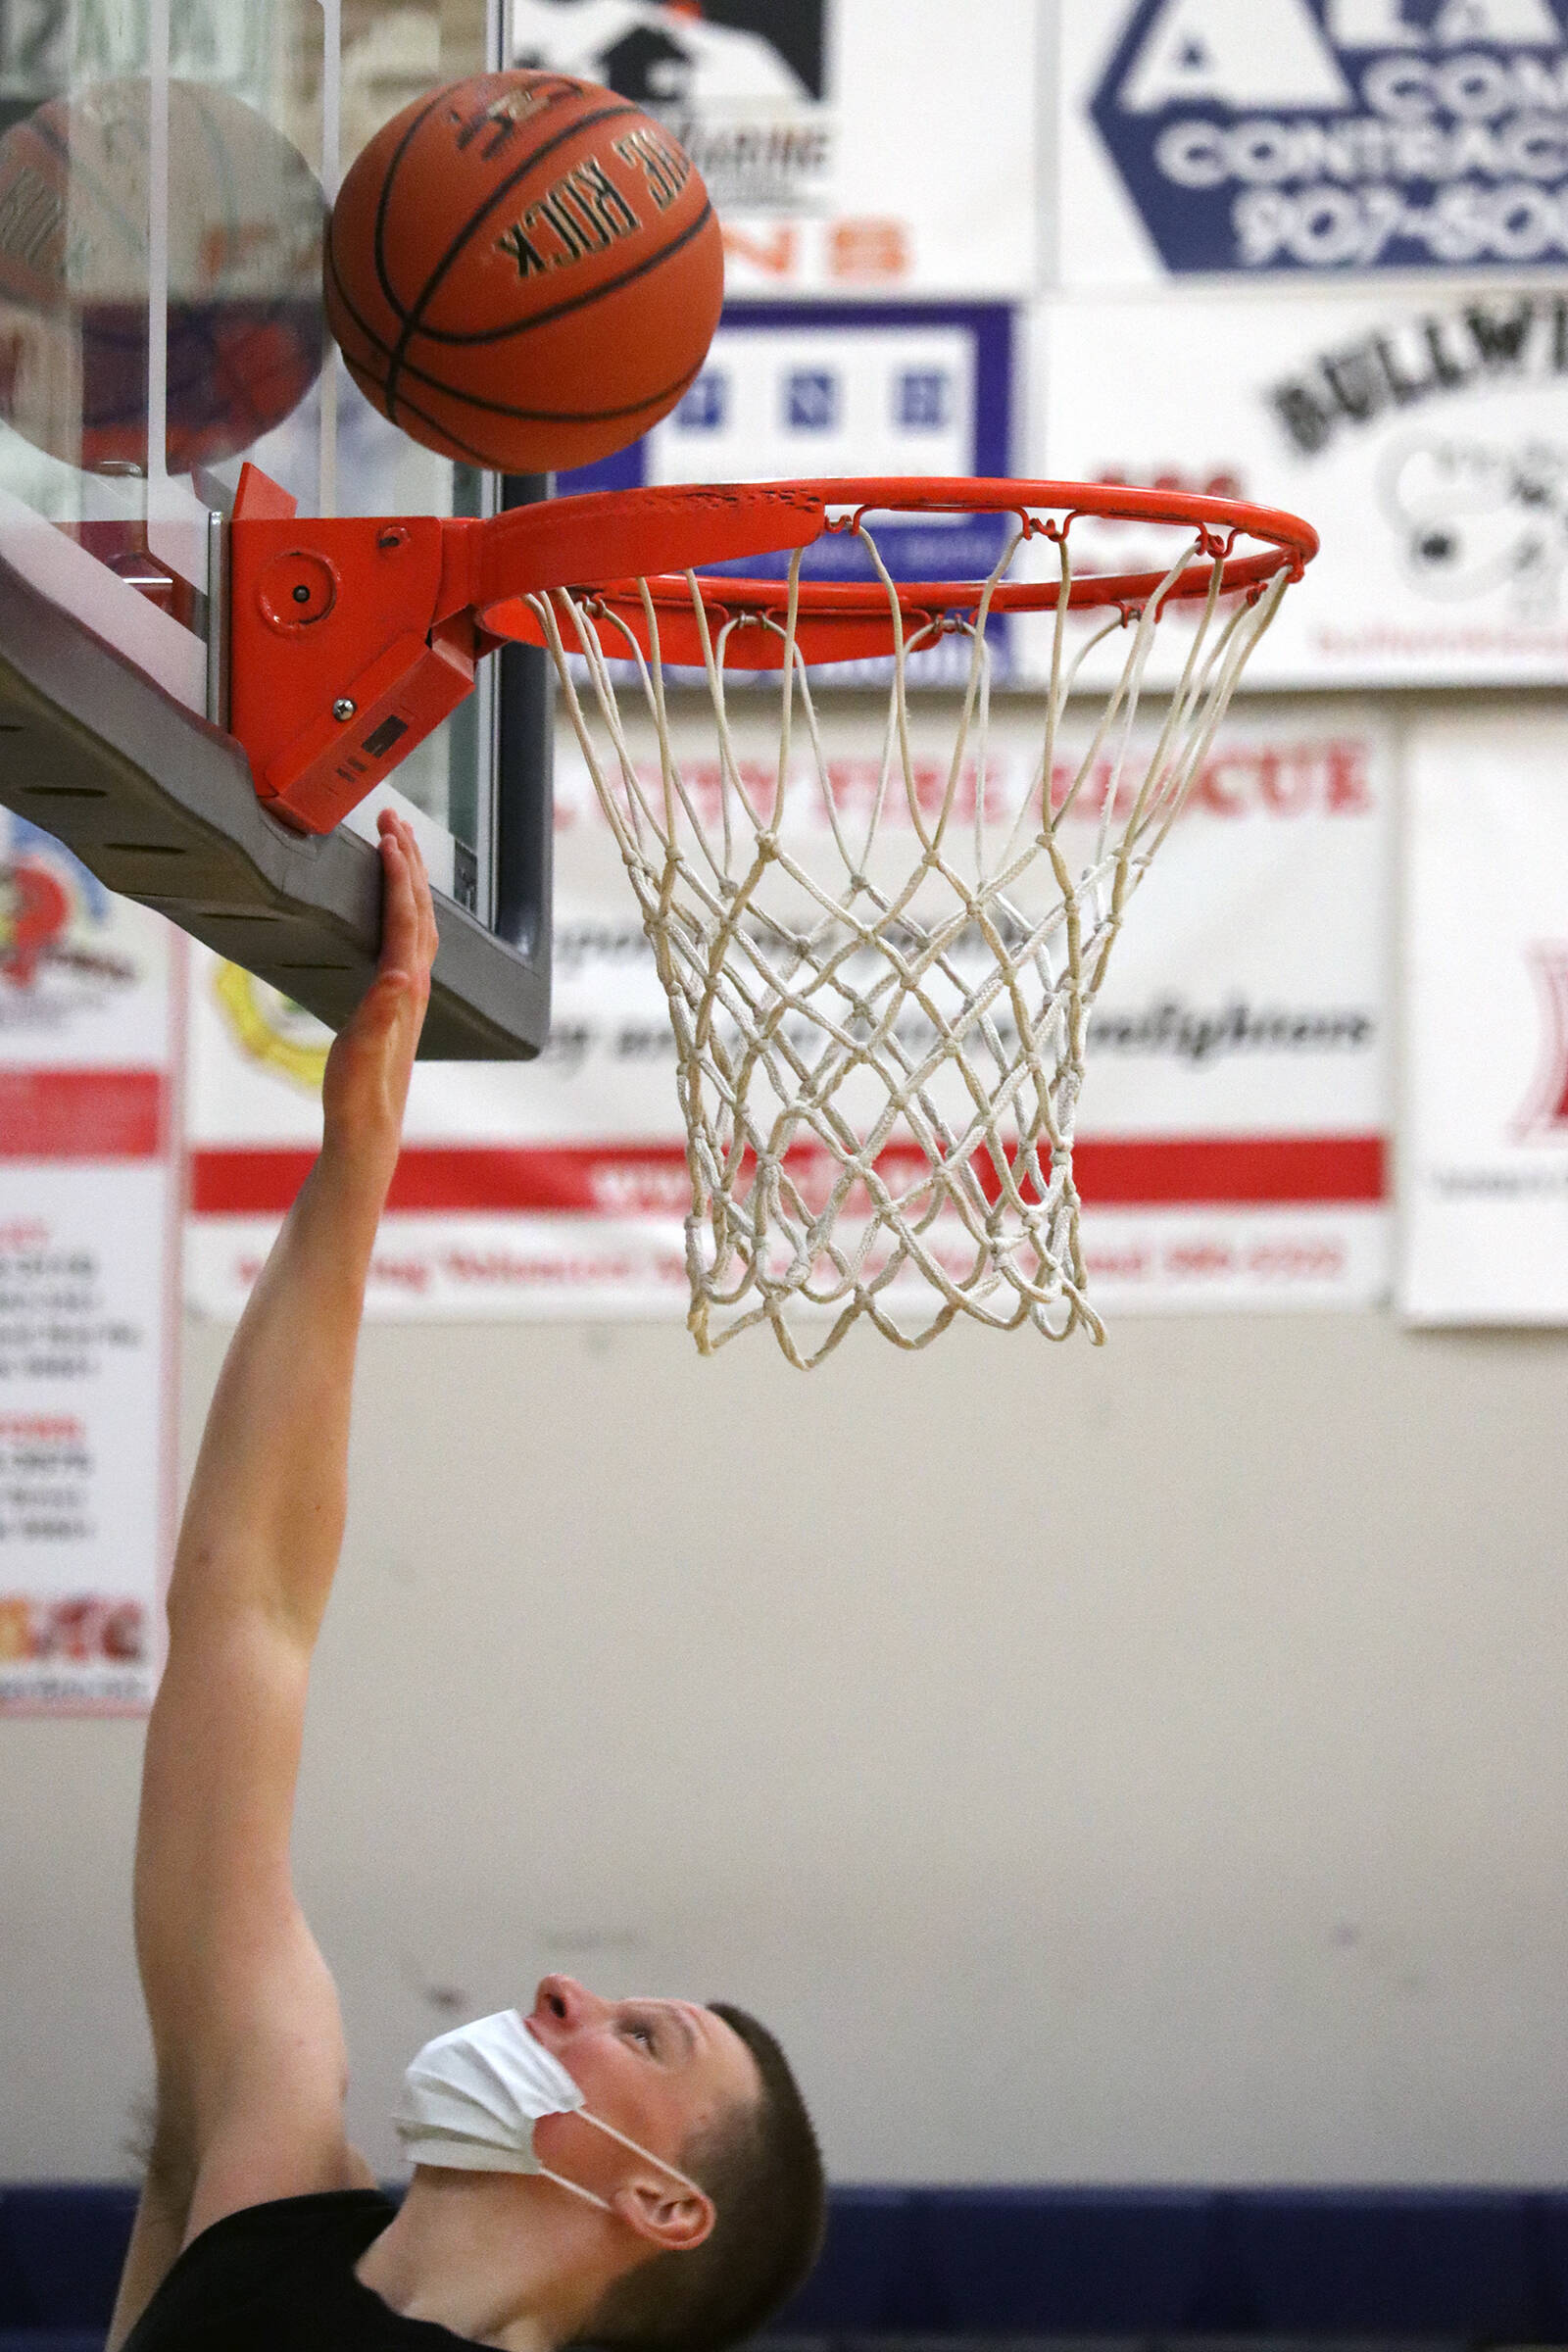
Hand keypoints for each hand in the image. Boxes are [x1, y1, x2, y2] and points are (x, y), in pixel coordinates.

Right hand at [320, 809, 437, 1150]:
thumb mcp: (363, 1053)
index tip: (387, 835)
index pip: (405, 919)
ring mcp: (412, 990)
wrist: (370, 1127)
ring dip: (412, 878)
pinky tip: (397, 903)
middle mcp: (416, 984)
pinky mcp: (401, 999)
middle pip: (419, 909)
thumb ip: (382, 1015)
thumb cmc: (360, 1093)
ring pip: (421, 920)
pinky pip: (411, 937)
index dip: (397, 875)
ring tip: (399, 842)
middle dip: (409, 859)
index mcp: (405, 989)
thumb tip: (402, 976)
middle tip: (393, 815)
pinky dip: (406, 906)